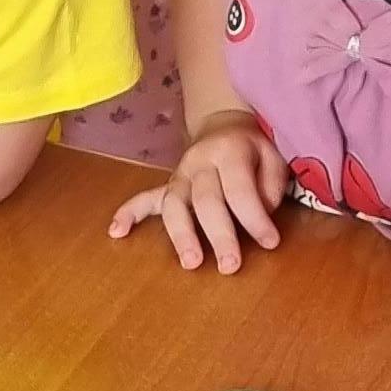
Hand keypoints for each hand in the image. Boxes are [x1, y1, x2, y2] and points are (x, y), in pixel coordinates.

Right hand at [108, 110, 288, 271]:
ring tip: (190, 263)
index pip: (241, 190)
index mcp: (229, 151)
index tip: (271, 243)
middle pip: (206, 201)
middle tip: (230, 266)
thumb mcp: (273, 156)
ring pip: (174, 205)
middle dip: (219, 235)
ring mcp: (179, 174)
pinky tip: (116, 232)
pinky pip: (145, 198)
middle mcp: (199, 162)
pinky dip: (129, 213)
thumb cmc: (252, 149)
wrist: (224, 124)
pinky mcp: (167, 185)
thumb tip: (261, 215)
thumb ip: (270, 186)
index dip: (256, 218)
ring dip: (181, 235)